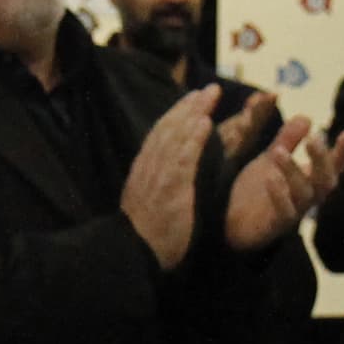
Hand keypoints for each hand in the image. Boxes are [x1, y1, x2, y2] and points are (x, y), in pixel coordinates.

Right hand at [120, 88, 221, 269]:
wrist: (133, 254)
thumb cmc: (147, 233)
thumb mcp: (147, 200)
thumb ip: (156, 182)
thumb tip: (167, 172)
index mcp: (144, 168)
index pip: (160, 133)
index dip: (177, 114)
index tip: (192, 100)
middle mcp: (148, 166)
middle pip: (168, 128)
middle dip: (188, 106)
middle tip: (208, 89)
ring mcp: (158, 175)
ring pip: (175, 136)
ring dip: (193, 113)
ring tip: (209, 96)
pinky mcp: (169, 187)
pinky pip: (182, 157)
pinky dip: (193, 138)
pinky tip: (205, 123)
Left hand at [217, 94, 343, 251]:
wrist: (228, 223)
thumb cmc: (254, 192)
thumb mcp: (270, 160)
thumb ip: (287, 140)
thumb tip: (307, 117)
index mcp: (308, 182)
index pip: (333, 168)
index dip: (343, 153)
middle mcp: (305, 199)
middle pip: (326, 182)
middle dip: (322, 160)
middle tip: (313, 139)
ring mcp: (292, 214)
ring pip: (305, 195)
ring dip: (294, 172)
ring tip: (277, 151)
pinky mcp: (274, 227)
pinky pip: (284, 213)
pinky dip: (279, 194)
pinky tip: (271, 177)